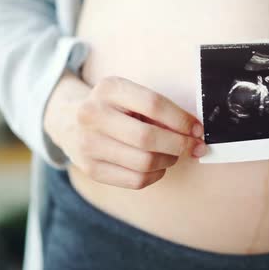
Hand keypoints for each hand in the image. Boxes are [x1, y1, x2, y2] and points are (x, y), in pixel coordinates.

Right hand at [45, 72, 206, 188]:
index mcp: (108, 89)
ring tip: (172, 153)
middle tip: (195, 147)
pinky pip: (136, 180)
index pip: (154, 105)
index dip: (182, 120)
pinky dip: (156, 175)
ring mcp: (88, 144)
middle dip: (180, 145)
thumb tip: (193, 133)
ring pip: (144, 163)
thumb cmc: (114, 108)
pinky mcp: (90, 169)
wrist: (70, 120)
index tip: (198, 129)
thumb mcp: (131, 95)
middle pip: (148, 138)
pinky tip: (157, 166)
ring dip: (169, 160)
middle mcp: (93, 115)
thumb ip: (159, 110)